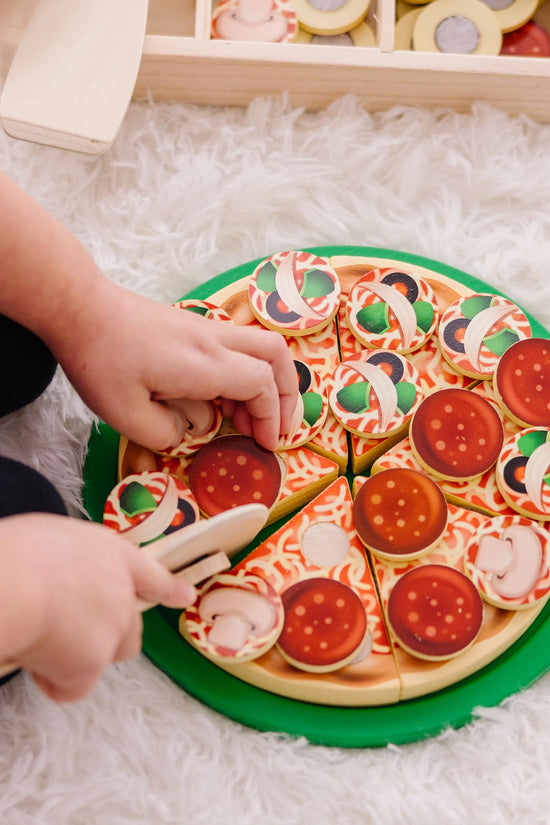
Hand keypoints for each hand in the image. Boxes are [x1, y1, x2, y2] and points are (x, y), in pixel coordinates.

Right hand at [0, 513, 195, 700]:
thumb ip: (74, 562)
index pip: (150, 574)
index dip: (169, 588)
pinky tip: (34, 661)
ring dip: (81, 657)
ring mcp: (113, 628)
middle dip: (107, 635)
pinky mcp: (93, 663)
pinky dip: (56, 682)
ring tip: (42, 641)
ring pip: (106, 655)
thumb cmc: (20, 553)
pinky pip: (75, 686)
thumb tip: (60, 578)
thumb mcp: (55, 538)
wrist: (13, 581)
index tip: (185, 596)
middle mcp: (122, 592)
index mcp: (112, 554)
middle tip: (67, 632)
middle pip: (130, 627)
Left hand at [55, 278, 298, 451]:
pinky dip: (246, 372)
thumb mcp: (125, 414)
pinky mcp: (193, 327)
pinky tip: (221, 398)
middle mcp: (214, 341)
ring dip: (266, 382)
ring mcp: (205, 329)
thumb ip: (164, 434)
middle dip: (287, 393)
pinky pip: (238, 347)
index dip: (271, 417)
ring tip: (245, 418)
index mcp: (204, 363)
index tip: (264, 444)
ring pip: (261, 347)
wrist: (80, 308)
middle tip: (276, 426)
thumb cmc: (100, 359)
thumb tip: (185, 434)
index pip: (262, 385)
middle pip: (276, 356)